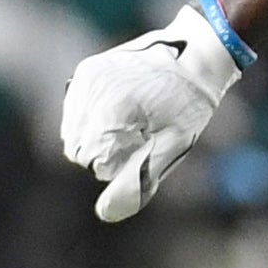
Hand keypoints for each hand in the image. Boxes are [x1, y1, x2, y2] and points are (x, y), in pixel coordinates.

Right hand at [59, 3, 242, 221]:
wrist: (196, 53)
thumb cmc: (189, 104)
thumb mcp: (172, 147)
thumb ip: (137, 180)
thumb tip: (106, 213)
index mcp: (111, 113)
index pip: (95, 163)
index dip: (122, 164)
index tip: (148, 144)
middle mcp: (90, 93)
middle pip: (77, 149)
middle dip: (105, 151)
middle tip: (140, 135)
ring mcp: (85, 79)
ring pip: (71, 131)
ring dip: (95, 136)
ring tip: (132, 121)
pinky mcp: (85, 71)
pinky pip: (74, 110)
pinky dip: (90, 118)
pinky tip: (120, 111)